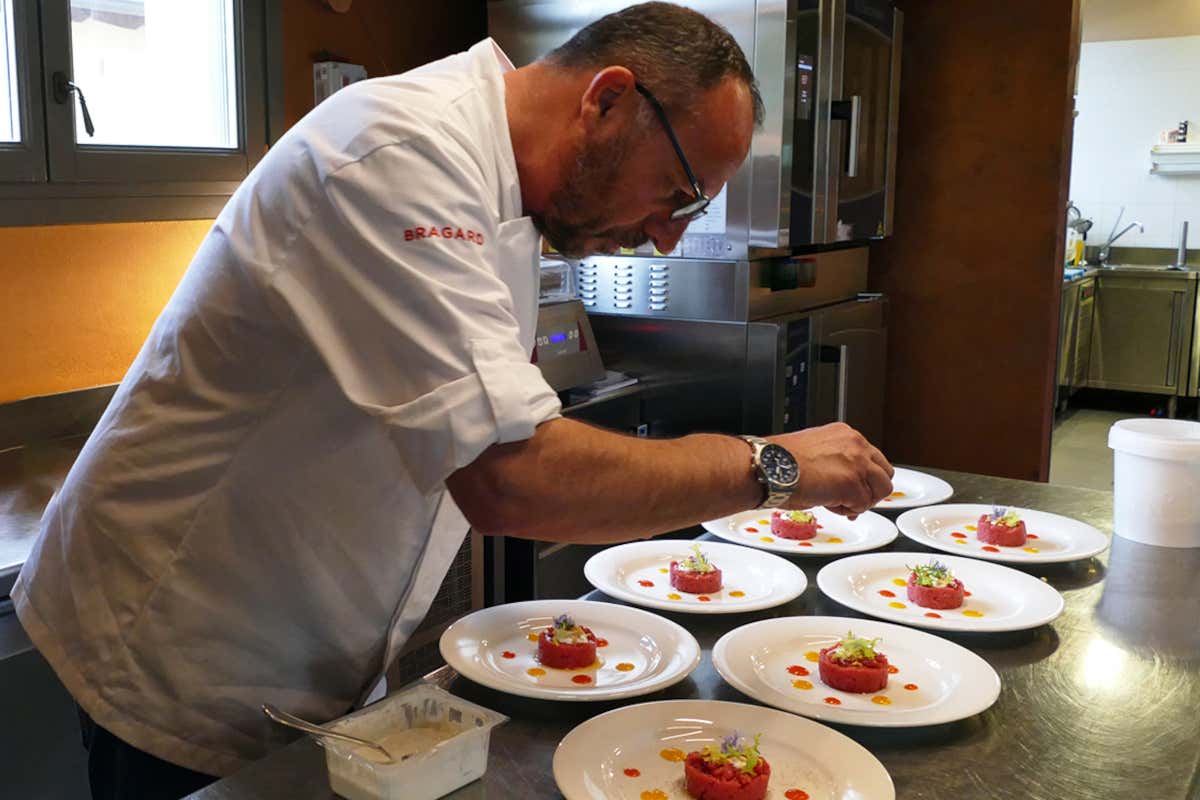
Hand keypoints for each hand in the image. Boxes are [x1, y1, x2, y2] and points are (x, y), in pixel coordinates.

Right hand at [769, 423, 893, 515]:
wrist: (767, 467)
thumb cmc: (778, 462)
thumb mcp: (813, 450)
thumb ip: (834, 460)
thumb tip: (838, 480)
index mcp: (845, 434)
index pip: (872, 458)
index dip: (865, 478)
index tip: (854, 488)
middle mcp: (856, 444)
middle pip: (885, 473)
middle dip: (871, 490)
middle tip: (852, 501)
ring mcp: (857, 463)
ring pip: (882, 490)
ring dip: (862, 501)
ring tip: (838, 504)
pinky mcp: (852, 484)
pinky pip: (862, 506)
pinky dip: (847, 511)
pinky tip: (828, 505)